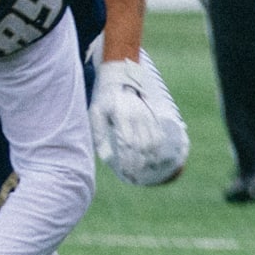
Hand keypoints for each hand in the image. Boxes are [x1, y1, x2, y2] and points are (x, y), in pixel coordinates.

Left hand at [90, 51, 188, 185]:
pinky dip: (158, 149)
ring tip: (144, 171)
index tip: (125, 173)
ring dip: (150, 159)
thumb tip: (104, 157)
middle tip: (134, 177)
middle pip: (142, 145)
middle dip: (139, 163)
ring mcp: (148, 115)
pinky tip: (153, 160)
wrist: (120, 77)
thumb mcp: (95, 113)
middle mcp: (137, 115)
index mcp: (121, 115)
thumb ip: (99, 134)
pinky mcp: (154, 115)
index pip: (127, 143)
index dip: (128, 160)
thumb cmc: (104, 99)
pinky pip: (160, 135)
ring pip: (153, 141)